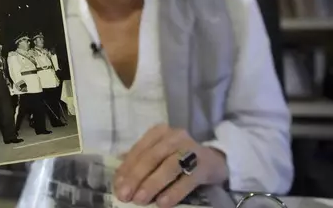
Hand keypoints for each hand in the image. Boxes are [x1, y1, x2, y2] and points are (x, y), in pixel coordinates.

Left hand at [113, 124, 227, 207]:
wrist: (215, 161)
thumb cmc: (179, 158)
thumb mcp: (160, 153)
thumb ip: (140, 160)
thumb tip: (119, 176)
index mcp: (159, 132)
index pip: (139, 150)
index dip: (126, 168)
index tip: (117, 185)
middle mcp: (174, 136)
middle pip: (152, 157)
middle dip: (136, 177)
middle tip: (125, 196)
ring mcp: (191, 149)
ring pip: (168, 166)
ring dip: (152, 184)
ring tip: (140, 200)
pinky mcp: (204, 165)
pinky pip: (187, 180)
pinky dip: (173, 192)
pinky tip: (162, 203)